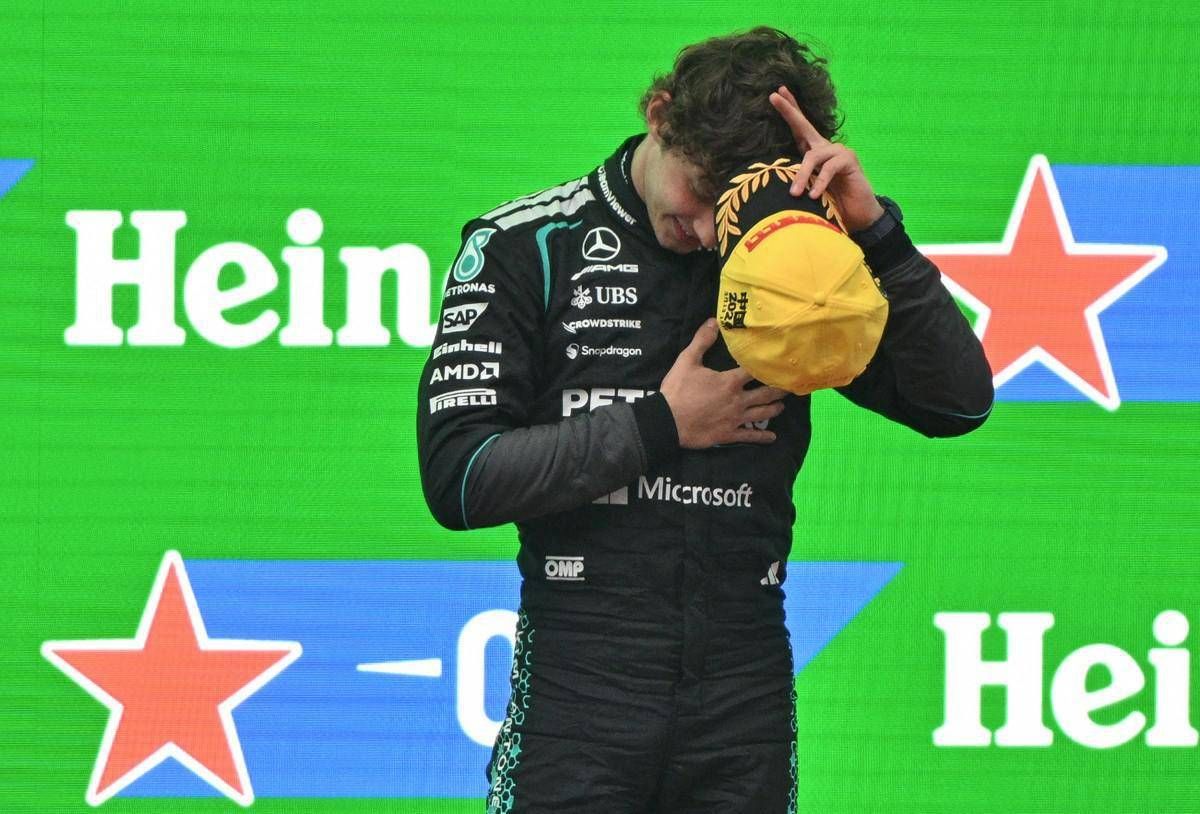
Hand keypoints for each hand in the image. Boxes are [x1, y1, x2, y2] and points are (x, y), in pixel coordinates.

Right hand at [659, 319, 786, 448]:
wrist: (667, 420)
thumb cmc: (677, 390)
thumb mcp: (687, 361)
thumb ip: (702, 341)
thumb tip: (713, 321)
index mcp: (730, 382)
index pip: (755, 371)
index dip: (769, 367)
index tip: (782, 364)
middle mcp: (738, 400)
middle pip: (765, 394)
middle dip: (779, 389)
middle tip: (790, 387)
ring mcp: (735, 419)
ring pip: (761, 414)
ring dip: (774, 409)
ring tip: (782, 406)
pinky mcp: (728, 434)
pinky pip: (750, 436)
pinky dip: (762, 437)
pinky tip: (772, 437)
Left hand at [768, 85, 884, 232]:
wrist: (859, 217)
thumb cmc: (831, 205)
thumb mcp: (808, 192)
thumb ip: (797, 182)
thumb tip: (774, 178)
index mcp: (814, 153)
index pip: (799, 129)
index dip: (789, 111)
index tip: (775, 94)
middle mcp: (825, 148)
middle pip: (805, 126)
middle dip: (789, 111)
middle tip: (774, 96)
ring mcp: (838, 152)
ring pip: (813, 156)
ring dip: (802, 175)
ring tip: (794, 194)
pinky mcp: (849, 161)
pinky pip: (828, 168)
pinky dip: (820, 182)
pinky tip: (813, 195)